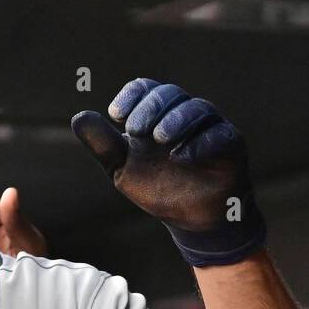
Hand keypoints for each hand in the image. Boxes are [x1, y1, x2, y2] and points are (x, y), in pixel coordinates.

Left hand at [71, 79, 253, 230]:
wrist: (190, 220)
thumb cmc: (158, 188)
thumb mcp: (122, 169)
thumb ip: (103, 146)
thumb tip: (79, 117)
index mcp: (156, 115)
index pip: (145, 89)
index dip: (131, 97)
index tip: (116, 117)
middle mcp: (183, 114)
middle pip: (169, 94)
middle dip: (150, 108)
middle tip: (136, 130)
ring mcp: (209, 127)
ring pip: (196, 108)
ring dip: (175, 121)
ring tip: (160, 140)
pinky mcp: (230, 144)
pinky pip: (218, 134)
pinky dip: (199, 143)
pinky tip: (182, 158)